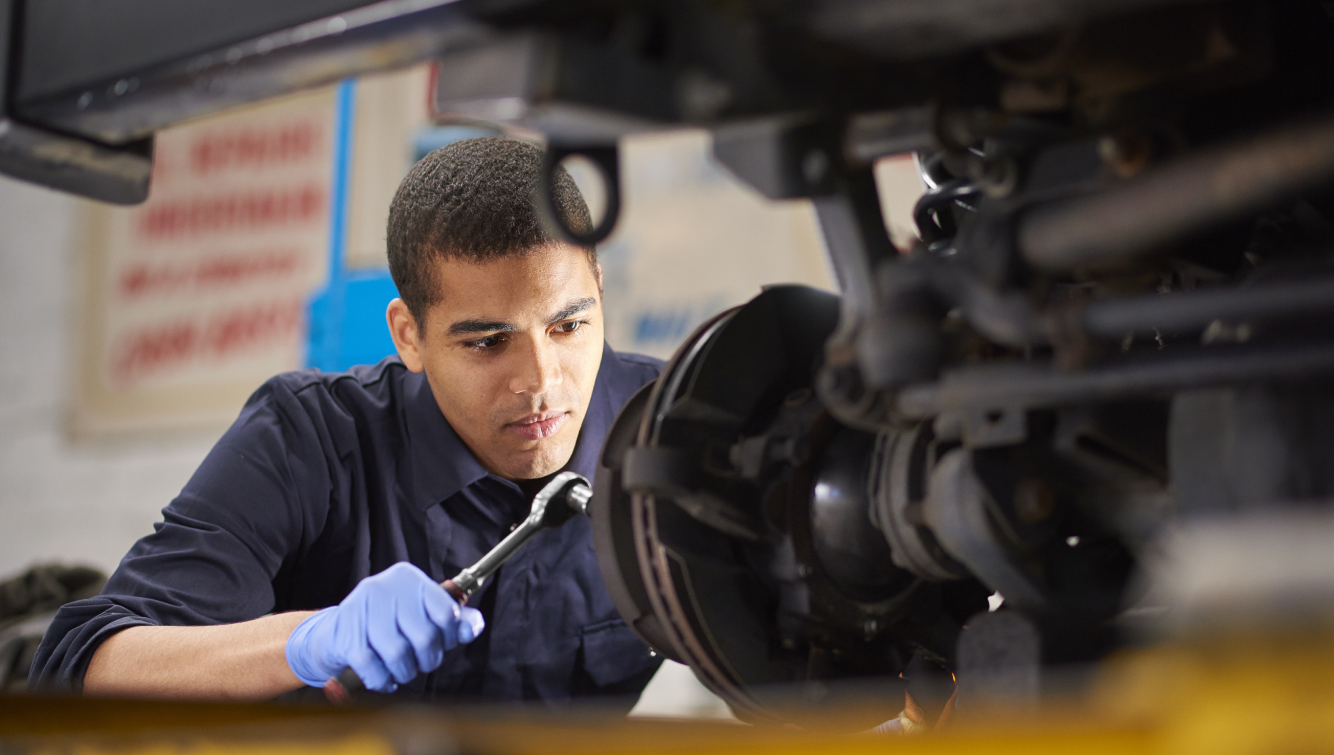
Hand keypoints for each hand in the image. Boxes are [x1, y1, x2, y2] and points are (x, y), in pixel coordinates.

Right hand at [285, 562, 484, 691]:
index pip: (446, 612)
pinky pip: (374, 670)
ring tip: (402, 670)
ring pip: (399, 655)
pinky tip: (384, 677)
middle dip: (428, 659)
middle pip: (425, 637)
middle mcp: (384, 587)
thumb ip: (453, 620)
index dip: (450, 636)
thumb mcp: (423, 615)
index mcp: (408, 578)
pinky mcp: (345, 635)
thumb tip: (472, 627)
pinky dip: (383, 681)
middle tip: (421, 661)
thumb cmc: (390, 625)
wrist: (337, 634)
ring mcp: (361, 610)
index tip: (442, 642)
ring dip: (405, 673)